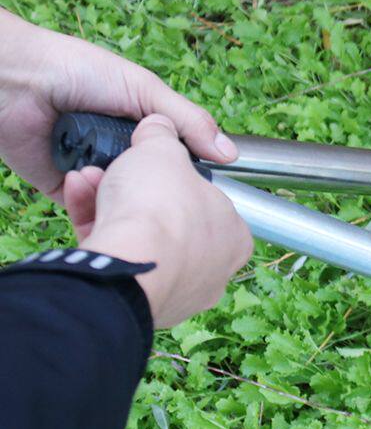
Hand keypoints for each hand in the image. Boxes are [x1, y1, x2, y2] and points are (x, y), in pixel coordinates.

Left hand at [0, 7, 237, 202]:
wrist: (18, 82)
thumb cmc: (78, 71)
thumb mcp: (143, 89)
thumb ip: (186, 120)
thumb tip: (228, 153)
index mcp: (139, 128)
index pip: (176, 161)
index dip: (190, 175)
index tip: (206, 192)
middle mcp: (119, 153)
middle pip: (152, 186)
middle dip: (158, 192)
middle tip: (168, 199)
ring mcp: (94, 173)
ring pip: (124, 202)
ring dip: (125, 196)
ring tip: (128, 192)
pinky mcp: (67, 191)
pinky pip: (90, 209)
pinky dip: (95, 203)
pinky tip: (97, 191)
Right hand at [64, 115, 252, 328]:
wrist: (129, 264)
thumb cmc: (161, 208)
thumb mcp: (164, 150)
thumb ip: (162, 135)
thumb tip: (157, 126)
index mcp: (234, 236)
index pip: (211, 201)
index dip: (180, 178)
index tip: (155, 163)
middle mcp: (212, 270)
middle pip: (170, 220)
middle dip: (137, 190)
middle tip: (116, 167)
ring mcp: (176, 291)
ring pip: (140, 239)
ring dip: (110, 203)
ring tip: (88, 177)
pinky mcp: (138, 302)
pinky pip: (118, 257)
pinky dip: (97, 227)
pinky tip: (78, 195)